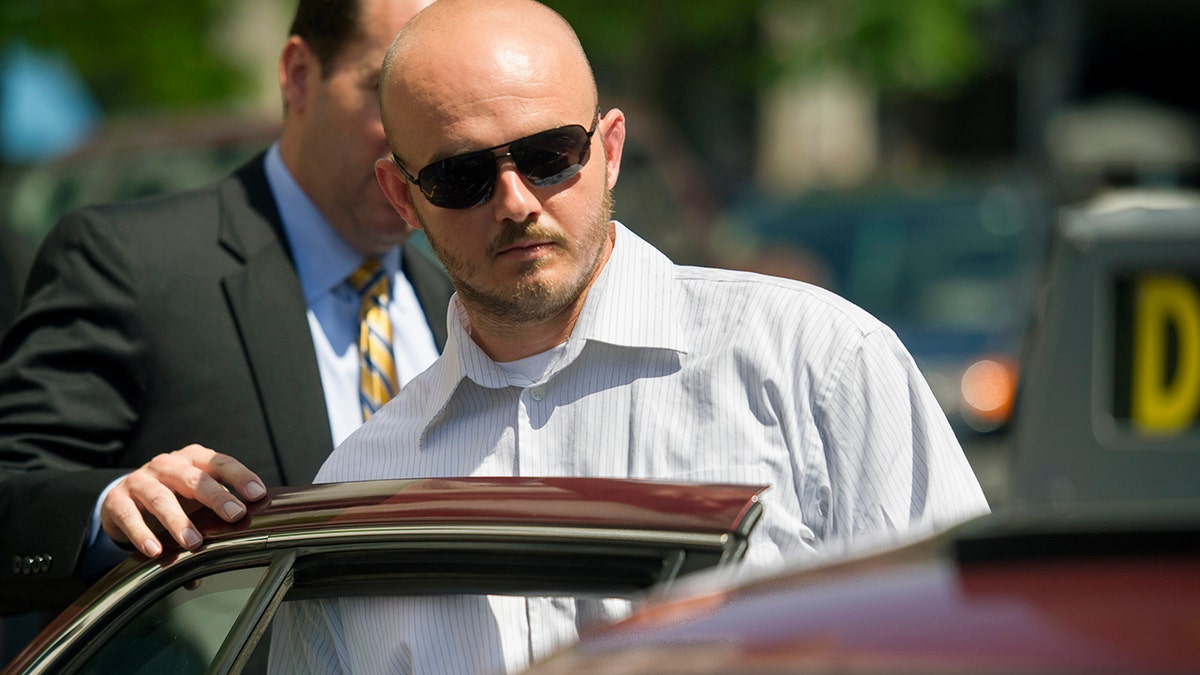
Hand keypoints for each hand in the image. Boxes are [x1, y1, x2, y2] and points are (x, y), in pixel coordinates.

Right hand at [100, 444, 266, 557]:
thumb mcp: (197, 498)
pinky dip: (142, 534)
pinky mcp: (117, 499)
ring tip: (194, 543)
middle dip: (216, 496)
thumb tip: (239, 548)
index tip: (258, 494)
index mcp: (194, 459)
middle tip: (235, 515)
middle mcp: (168, 464)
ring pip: (161, 498)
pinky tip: (155, 551)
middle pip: (194, 478)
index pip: (221, 463)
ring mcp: (141, 479)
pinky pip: (129, 515)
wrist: (125, 495)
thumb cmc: (174, 495)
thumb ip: (218, 516)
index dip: (241, 476)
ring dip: (179, 522)